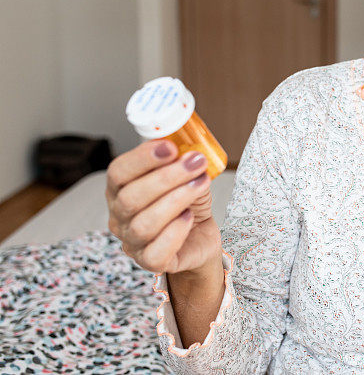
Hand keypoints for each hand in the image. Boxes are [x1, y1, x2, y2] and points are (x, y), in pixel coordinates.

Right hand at [105, 140, 221, 273]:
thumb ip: (183, 161)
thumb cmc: (188, 202)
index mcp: (120, 189)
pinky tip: (190, 217)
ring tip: (200, 184)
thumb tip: (191, 149)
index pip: (118, 172)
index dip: (142, 158)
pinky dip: (175, 231)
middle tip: (196, 163)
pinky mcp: (150, 262)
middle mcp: (119, 216)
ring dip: (176, 200)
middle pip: (131, 198)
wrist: (200, 236)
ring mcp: (132, 241)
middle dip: (167, 177)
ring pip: (144, 224)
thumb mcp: (186, 176)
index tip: (170, 146)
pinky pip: (156, 251)